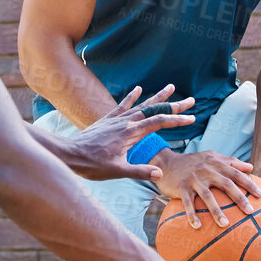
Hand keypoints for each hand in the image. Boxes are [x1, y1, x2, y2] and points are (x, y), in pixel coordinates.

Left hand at [43, 85, 194, 181]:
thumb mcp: (117, 171)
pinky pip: (122, 106)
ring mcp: (116, 120)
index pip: (159, 123)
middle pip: (154, 110)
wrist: (69, 154)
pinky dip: (131, 97)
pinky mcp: (107, 120)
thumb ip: (139, 171)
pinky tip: (138, 89)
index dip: (177, 120)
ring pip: (141, 105)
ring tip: (171, 86)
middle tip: (191, 100)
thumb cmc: (91, 165)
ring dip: (157, 97)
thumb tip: (160, 174)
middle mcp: (125, 122)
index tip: (192, 118)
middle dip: (174, 106)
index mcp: (130, 134)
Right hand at [156, 149, 257, 228]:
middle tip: (250, 212)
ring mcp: (193, 179)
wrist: (166, 162)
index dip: (249, 184)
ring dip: (216, 211)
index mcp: (215, 163)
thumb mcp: (211, 156)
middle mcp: (206, 170)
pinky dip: (192, 215)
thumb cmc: (192, 162)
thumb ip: (231, 161)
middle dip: (239, 198)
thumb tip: (251, 167)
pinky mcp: (181, 188)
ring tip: (225, 224)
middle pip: (226, 184)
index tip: (260, 195)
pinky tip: (198, 226)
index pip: (235, 173)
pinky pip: (187, 203)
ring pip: (207, 196)